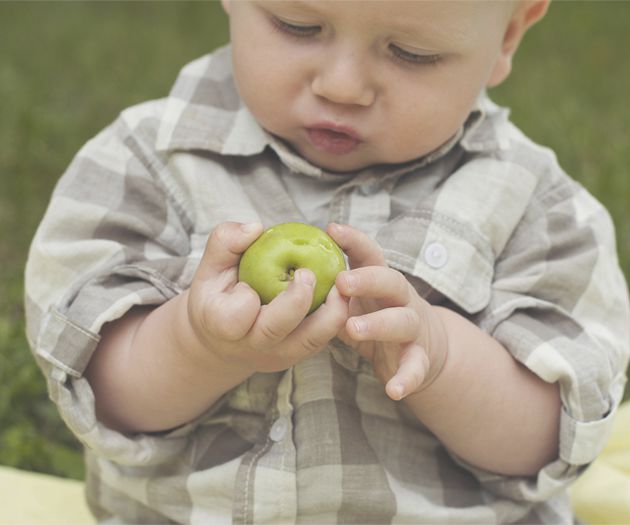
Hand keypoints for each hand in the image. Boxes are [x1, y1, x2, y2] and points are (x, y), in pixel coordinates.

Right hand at [186, 222, 348, 374]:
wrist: (224, 338)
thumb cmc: (217, 294)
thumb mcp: (210, 266)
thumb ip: (225, 241)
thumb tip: (255, 228)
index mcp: (222, 325)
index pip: (235, 317)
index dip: (245, 299)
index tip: (247, 284)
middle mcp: (251, 345)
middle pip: (276, 330)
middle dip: (296, 301)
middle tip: (307, 274)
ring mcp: (277, 355)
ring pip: (310, 341)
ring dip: (329, 312)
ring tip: (337, 283)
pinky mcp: (297, 355)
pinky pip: (323, 339)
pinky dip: (335, 317)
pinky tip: (339, 292)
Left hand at [328, 223, 447, 400]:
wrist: (425, 346)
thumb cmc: (377, 315)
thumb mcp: (355, 300)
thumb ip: (330, 290)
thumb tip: (285, 273)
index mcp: (381, 281)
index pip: (372, 254)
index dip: (355, 241)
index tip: (332, 229)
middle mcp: (400, 298)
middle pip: (392, 281)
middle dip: (368, 279)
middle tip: (341, 282)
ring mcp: (412, 327)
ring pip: (402, 321)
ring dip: (379, 324)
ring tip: (352, 328)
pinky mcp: (420, 357)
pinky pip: (416, 367)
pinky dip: (407, 378)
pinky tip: (393, 390)